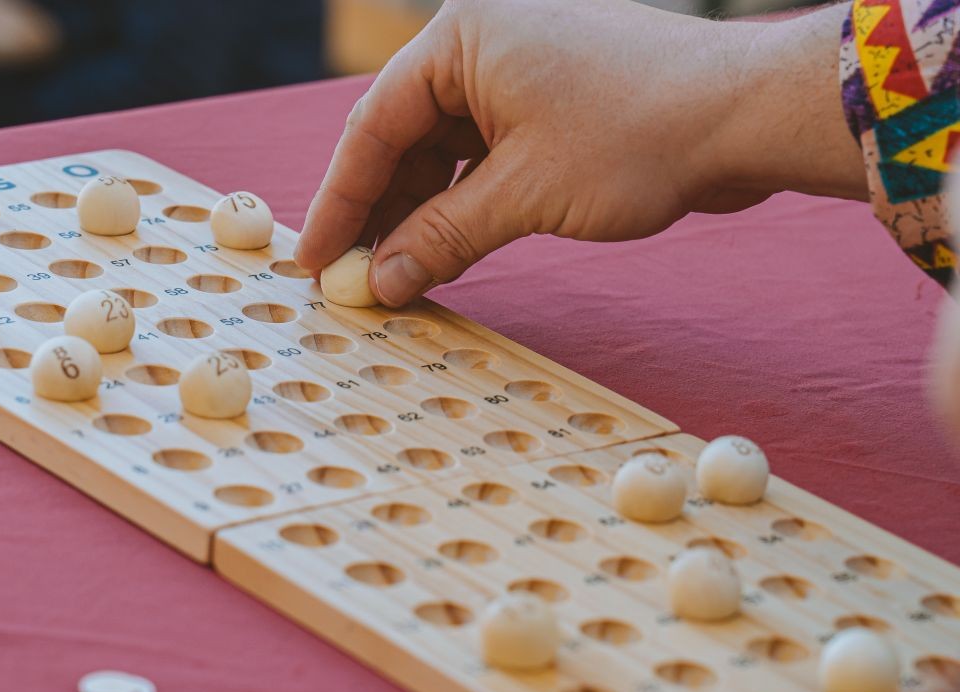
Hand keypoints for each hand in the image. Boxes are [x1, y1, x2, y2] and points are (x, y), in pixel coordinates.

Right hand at [294, 0, 865, 306]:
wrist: (747, 115)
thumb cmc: (639, 133)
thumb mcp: (525, 193)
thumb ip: (443, 237)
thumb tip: (381, 282)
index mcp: (460, 40)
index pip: (374, 125)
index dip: (339, 199)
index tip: (314, 258)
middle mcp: (480, 48)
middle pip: (402, 139)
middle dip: (379, 213)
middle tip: (353, 278)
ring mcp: (516, 78)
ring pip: (442, 155)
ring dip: (420, 217)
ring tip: (396, 278)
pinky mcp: (547, 109)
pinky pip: (482, 161)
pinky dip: (462, 207)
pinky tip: (446, 252)